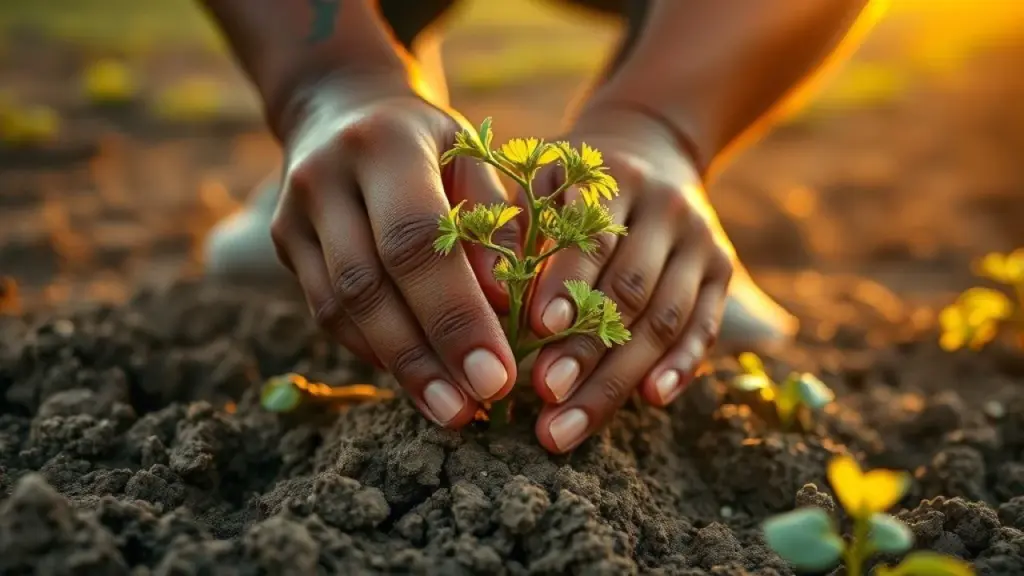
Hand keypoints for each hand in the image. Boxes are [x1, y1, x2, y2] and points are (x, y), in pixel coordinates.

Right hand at [270, 73, 518, 428]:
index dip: (455, 315)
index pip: (417, 241)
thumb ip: (493, 222)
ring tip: (450, 411)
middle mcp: (327, 177)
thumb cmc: (432, 144)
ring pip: (341, 309)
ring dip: (398, 368)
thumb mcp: (474, 158)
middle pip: (369, 285)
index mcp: (386, 145)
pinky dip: (375, 351)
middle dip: (424, 358)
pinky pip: (328, 313)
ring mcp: (294, 213)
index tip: (497, 376)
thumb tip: (506, 306)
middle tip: (470, 411)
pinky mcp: (285, 245)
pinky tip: (416, 380)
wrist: (344, 111)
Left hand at [526, 108, 733, 452]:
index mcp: (616, 179)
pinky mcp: (721, 271)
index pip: (593, 239)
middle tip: (547, 398)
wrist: (651, 150)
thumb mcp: (542, 183)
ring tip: (571, 425)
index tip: (538, 328)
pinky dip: (680, 366)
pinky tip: (652, 400)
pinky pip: (702, 327)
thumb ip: (521, 232)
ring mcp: (701, 241)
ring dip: (619, 378)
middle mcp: (667, 208)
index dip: (567, 284)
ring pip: (664, 320)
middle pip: (629, 292)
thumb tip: (491, 302)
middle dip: (586, 350)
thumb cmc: (570, 184)